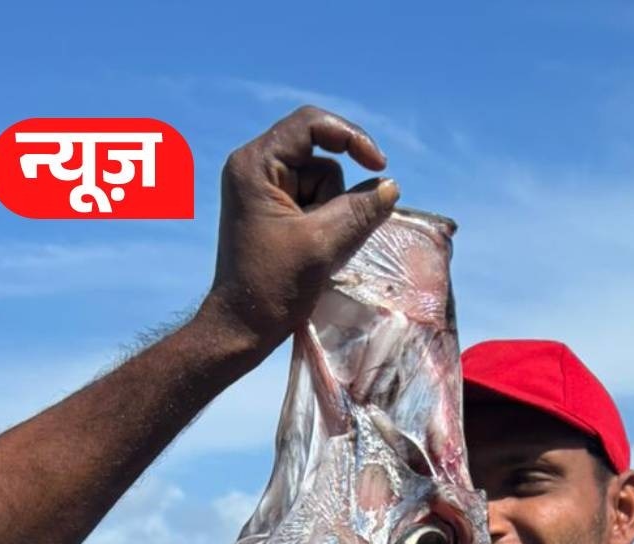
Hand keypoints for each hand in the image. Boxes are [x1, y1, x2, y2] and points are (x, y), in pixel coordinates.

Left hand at [200, 107, 399, 356]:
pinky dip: (324, 224)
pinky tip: (313, 252)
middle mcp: (255, 167)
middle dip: (336, 195)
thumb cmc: (273, 287)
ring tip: (315, 250)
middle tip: (328, 235)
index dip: (351, 139)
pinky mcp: (271, 210)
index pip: (311, 125)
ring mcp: (262, 189)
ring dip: (331, 214)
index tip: (380, 166)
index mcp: (256, 163)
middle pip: (319, 158)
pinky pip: (313, 202)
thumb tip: (391, 186)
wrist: (242, 328)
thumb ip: (360, 210)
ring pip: (321, 183)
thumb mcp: (323, 244)